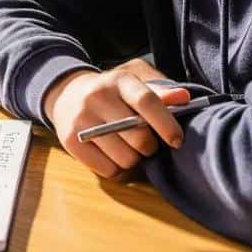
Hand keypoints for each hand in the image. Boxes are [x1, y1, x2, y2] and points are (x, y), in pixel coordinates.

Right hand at [42, 57, 190, 180]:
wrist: (67, 95)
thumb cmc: (111, 92)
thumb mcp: (134, 82)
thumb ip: (160, 91)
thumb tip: (184, 98)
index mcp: (118, 80)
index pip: (147, 101)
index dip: (166, 124)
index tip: (177, 140)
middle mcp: (97, 96)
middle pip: (139, 137)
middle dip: (149, 146)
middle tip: (145, 141)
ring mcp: (82, 119)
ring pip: (125, 159)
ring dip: (133, 159)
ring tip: (125, 145)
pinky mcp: (70, 140)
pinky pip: (108, 171)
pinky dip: (116, 168)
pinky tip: (110, 153)